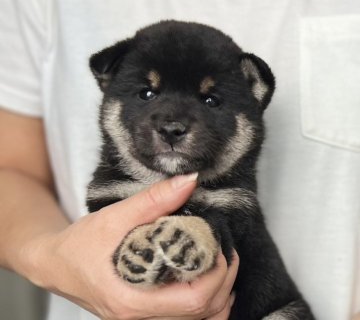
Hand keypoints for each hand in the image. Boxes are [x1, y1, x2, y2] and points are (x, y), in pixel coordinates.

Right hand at [27, 174, 238, 318]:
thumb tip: (189, 182)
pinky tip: (205, 280)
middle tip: (226, 251)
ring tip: (219, 265)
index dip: (216, 274)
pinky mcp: (144, 314)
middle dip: (224, 282)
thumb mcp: (115, 217)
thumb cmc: (80, 244)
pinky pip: (185, 319)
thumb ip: (154, 200)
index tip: (218, 245)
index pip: (193, 301)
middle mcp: (140, 319)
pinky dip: (205, 303)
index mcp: (133, 300)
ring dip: (218, 294)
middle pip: (203, 314)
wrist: (56, 264)